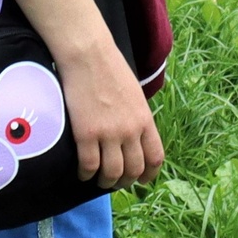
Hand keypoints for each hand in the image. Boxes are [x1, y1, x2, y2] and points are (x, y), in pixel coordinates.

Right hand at [53, 34, 164, 187]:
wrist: (89, 56)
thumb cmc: (110, 70)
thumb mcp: (134, 95)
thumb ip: (136, 118)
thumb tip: (133, 138)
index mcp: (145, 119)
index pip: (155, 157)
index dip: (149, 174)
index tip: (142, 181)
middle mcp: (130, 130)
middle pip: (133, 170)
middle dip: (124, 181)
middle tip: (115, 182)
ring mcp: (109, 133)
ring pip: (111, 173)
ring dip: (105, 182)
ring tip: (98, 179)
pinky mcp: (86, 134)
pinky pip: (88, 166)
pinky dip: (85, 174)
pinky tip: (82, 171)